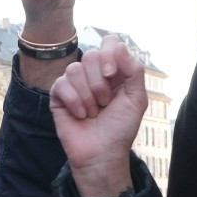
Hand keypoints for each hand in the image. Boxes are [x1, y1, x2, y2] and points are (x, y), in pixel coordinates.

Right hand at [51, 37, 148, 196]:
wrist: (102, 153)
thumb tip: (119, 46)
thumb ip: (134, 70)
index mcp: (114, 71)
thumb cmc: (120, 129)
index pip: (109, 43)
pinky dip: (73, 101)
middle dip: (99, 82)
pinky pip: (61, 84)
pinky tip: (80, 115)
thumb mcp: (137, 99)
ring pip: (74, 69)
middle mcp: (94, 74)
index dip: (109, 54)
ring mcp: (75, 84)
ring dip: (87, 95)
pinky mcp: (59, 96)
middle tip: (105, 103)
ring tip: (93, 112)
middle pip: (91, 56)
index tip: (113, 75)